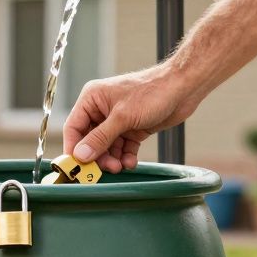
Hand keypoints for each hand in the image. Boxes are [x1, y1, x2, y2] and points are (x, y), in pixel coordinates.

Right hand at [63, 65, 201, 172]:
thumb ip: (100, 138)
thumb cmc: (152, 92)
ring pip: (107, 147)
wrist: (183, 89)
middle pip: (90, 140)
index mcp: (92, 99)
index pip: (73, 127)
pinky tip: (131, 162)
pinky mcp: (132, 128)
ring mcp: (117, 120)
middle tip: (106, 168)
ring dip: (113, 159)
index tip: (76, 167)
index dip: (73, 148)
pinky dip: (125, 157)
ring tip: (121, 166)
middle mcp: (101, 109)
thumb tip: (80, 155)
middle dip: (98, 156)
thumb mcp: (122, 117)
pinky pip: (123, 147)